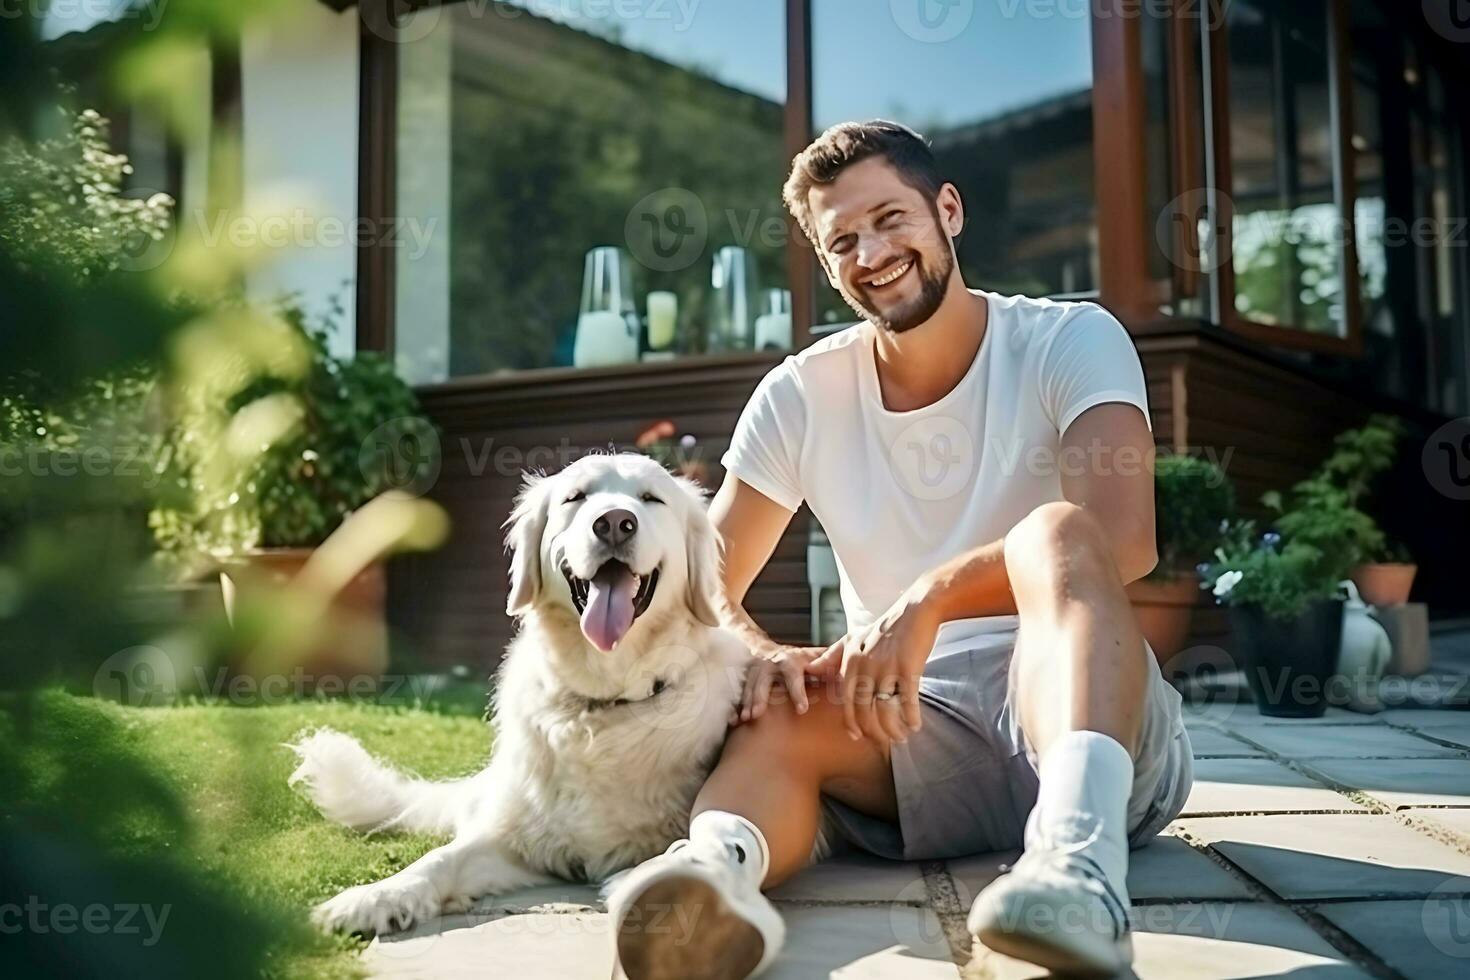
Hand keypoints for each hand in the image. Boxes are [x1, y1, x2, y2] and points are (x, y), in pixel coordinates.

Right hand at [732, 644, 829, 724]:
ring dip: (746, 703)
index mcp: (790, 660)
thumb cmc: (799, 659)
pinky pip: (739, 693)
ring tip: (745, 719)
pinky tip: (734, 721)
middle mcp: (769, 664)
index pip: (793, 675)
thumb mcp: (814, 655)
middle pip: (764, 680)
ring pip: (749, 687)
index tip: (802, 710)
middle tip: (758, 714)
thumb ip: (830, 662)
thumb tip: (848, 671)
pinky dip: (736, 706)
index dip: (797, 692)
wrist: (766, 648)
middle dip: (760, 697)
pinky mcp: (745, 680)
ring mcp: (754, 671)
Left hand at [807, 587, 939, 744]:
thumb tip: (809, 669)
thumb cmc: (884, 629)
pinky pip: (907, 701)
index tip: (857, 736)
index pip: (845, 700)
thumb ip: (831, 656)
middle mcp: (866, 665)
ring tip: (901, 737)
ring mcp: (887, 667)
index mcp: (851, 661)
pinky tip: (915, 726)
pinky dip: (911, 717)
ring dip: (893, 729)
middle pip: (863, 709)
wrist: (915, 611)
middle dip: (872, 731)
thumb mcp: (853, 638)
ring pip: (884, 710)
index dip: (851, 721)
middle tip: (883, 742)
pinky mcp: (908, 668)